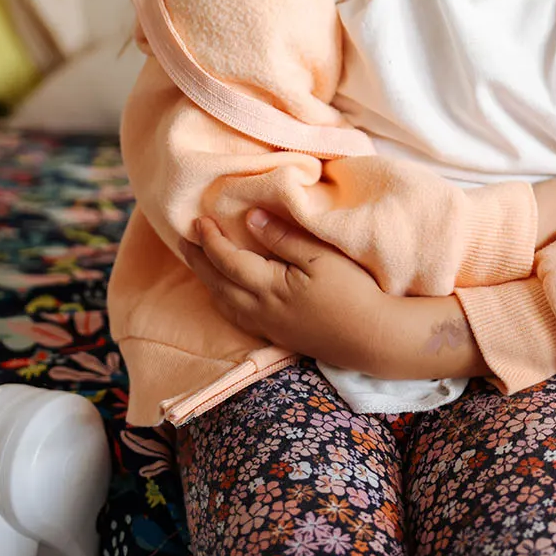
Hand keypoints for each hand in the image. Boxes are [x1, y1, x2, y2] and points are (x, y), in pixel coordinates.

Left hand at [179, 210, 387, 371]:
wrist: (371, 338)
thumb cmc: (352, 292)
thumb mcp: (321, 256)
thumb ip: (283, 237)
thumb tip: (250, 218)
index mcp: (269, 287)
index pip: (227, 261)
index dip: (210, 240)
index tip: (198, 219)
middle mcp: (260, 310)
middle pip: (216, 284)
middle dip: (198, 260)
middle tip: (184, 238)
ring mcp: (267, 327)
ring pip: (223, 303)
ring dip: (206, 280)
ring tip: (200, 261)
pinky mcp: (277, 336)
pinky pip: (236, 317)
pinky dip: (222, 299)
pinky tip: (225, 293)